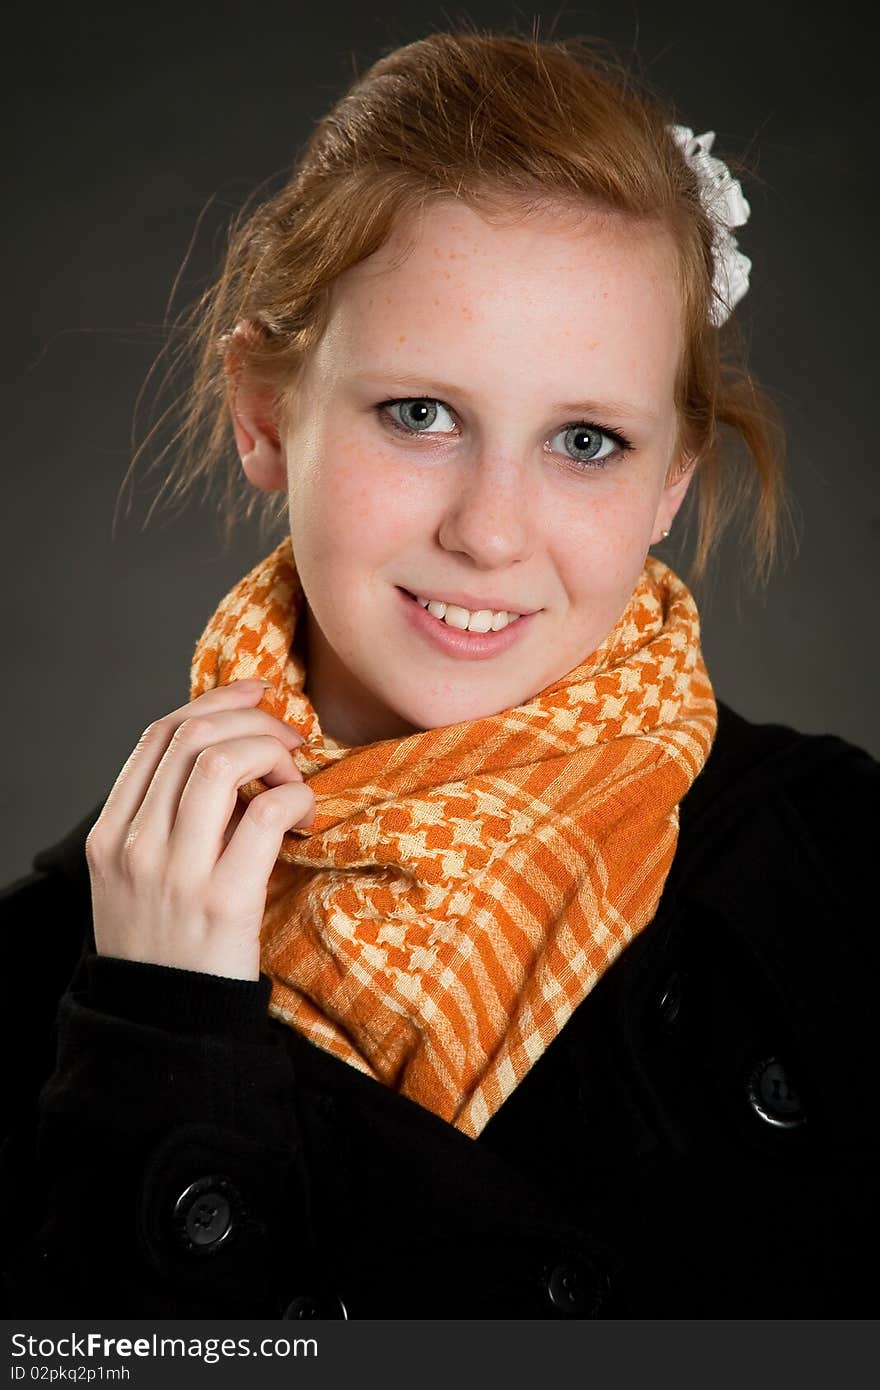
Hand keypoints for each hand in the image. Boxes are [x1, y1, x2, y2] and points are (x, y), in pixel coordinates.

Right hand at [85, 680, 314, 981]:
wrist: (167, 1024)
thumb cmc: (168, 945)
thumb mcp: (139, 878)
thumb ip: (168, 820)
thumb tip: (232, 754)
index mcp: (111, 834)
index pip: (157, 735)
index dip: (213, 701)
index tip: (256, 694)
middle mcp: (135, 846)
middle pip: (191, 736)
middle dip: (250, 718)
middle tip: (288, 737)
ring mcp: (175, 873)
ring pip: (221, 763)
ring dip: (270, 750)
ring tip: (294, 775)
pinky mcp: (223, 900)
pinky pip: (264, 815)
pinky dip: (293, 797)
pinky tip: (304, 814)